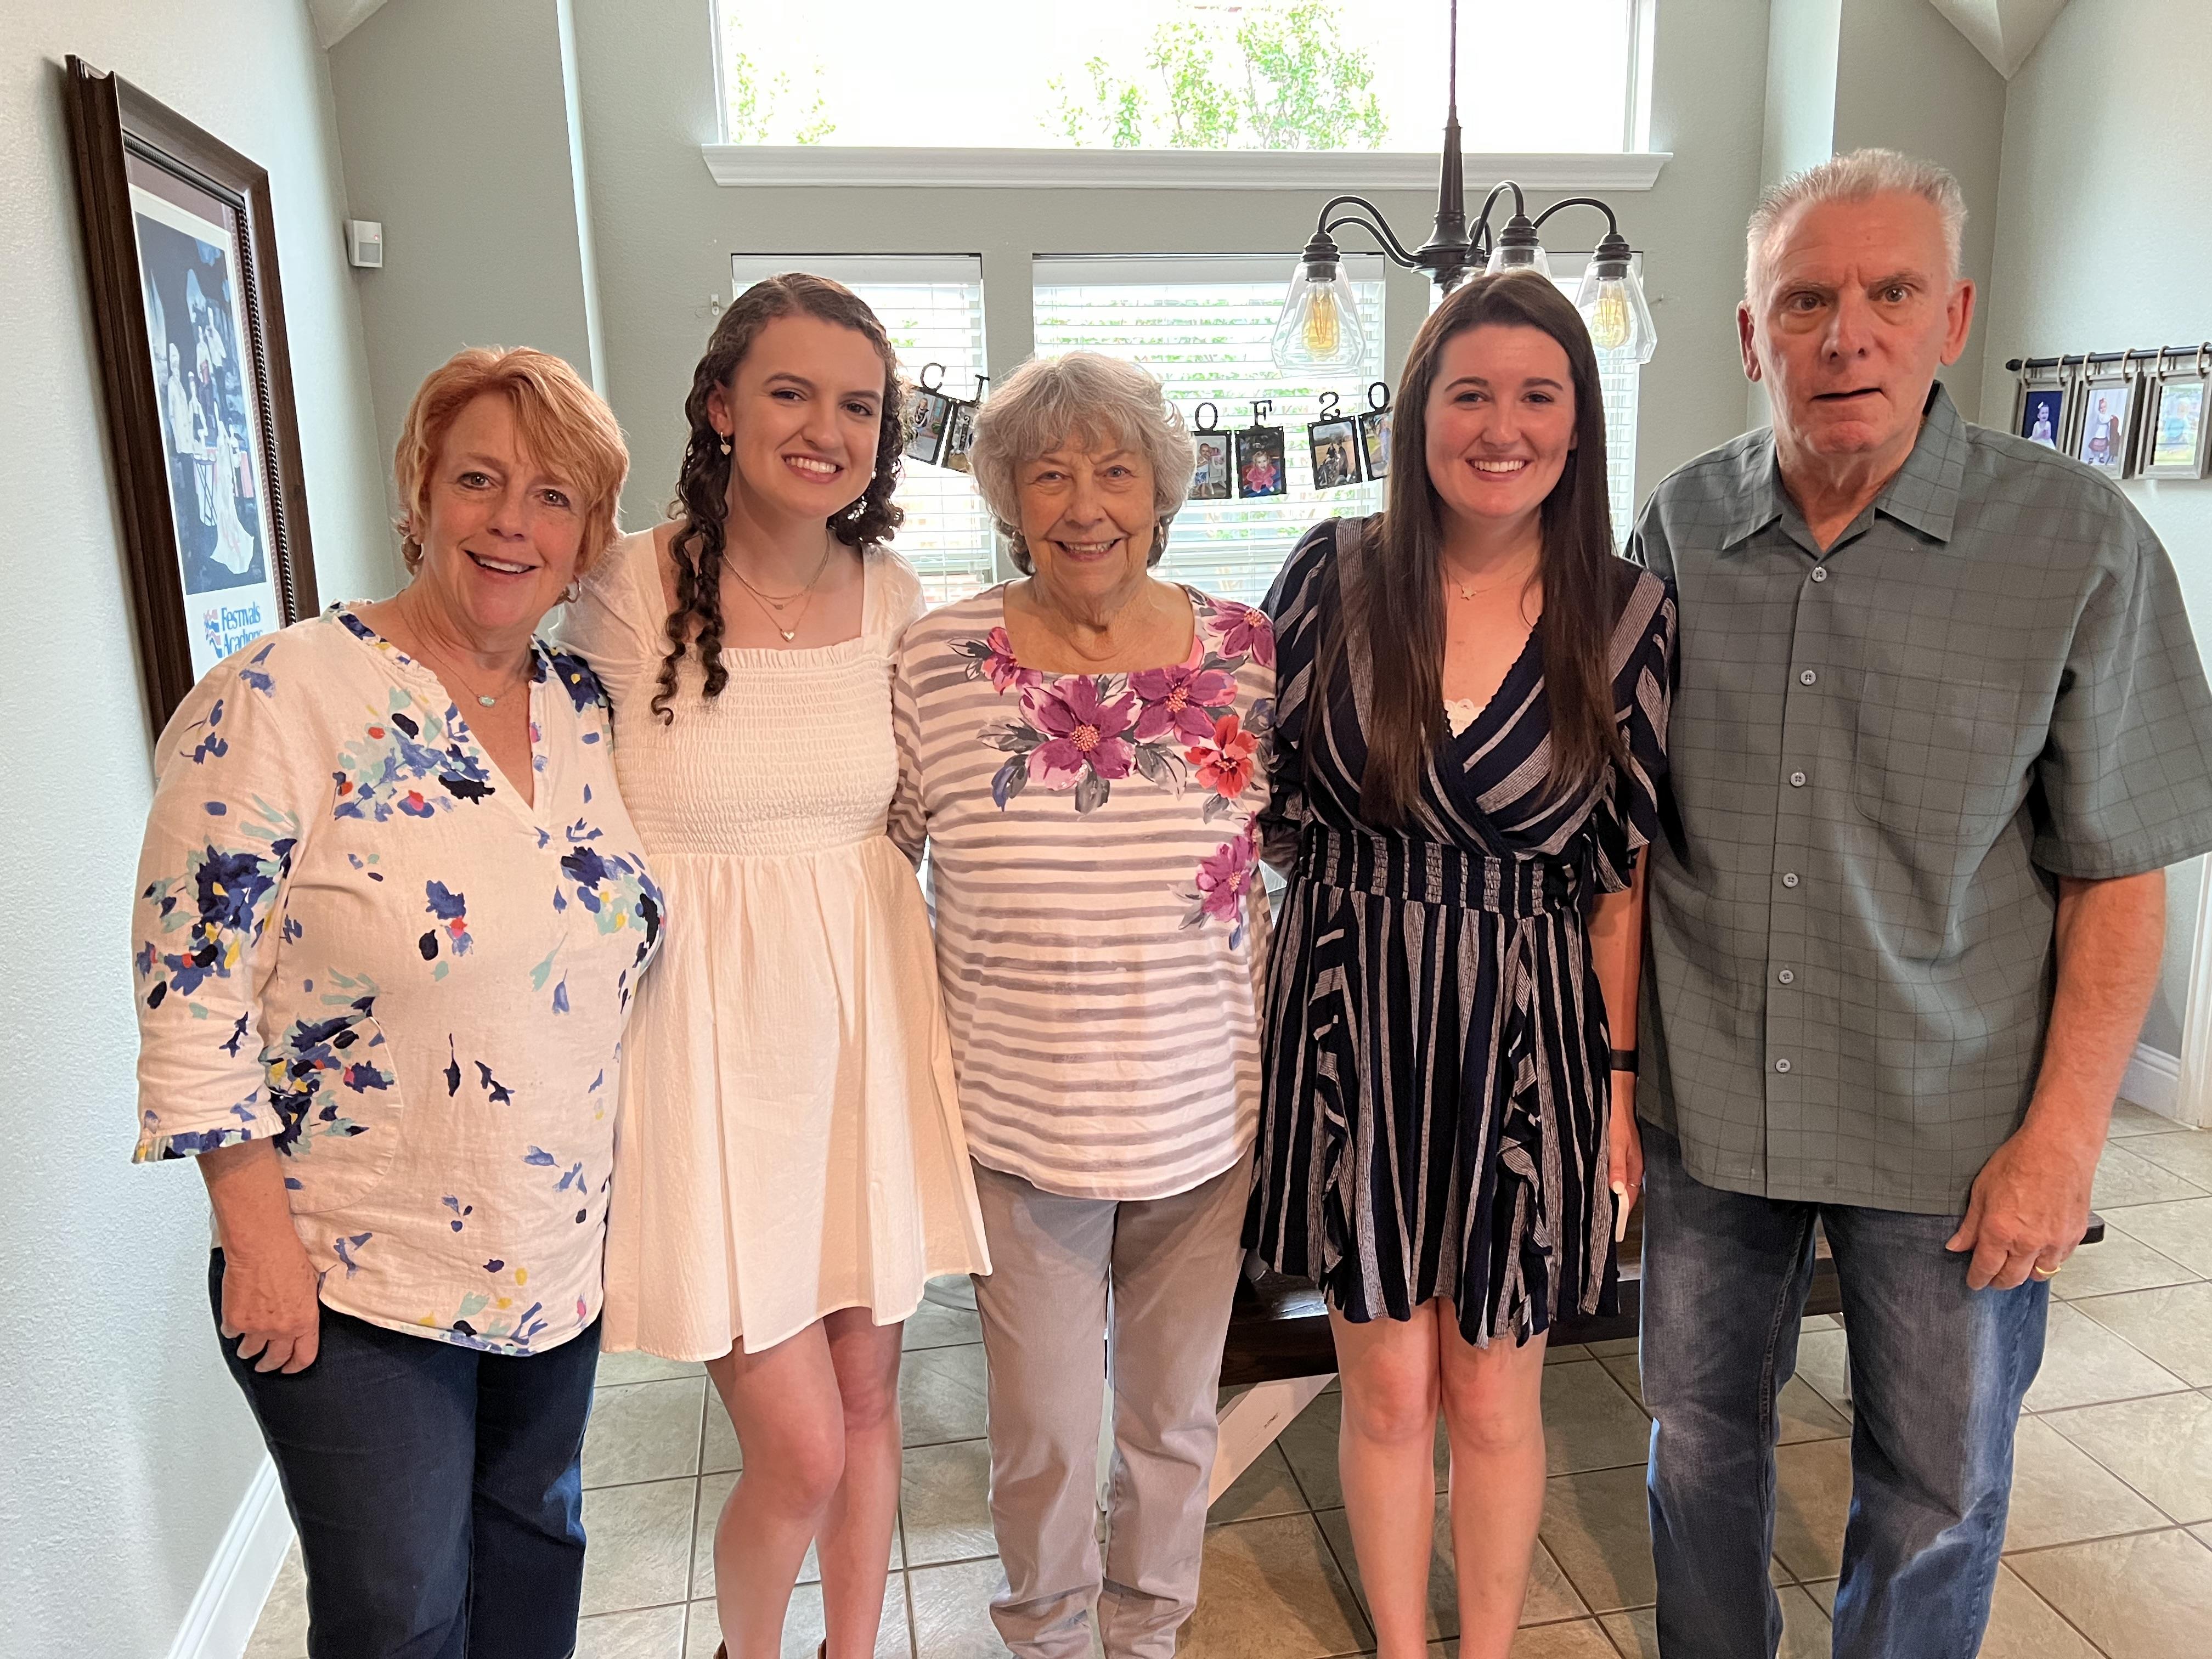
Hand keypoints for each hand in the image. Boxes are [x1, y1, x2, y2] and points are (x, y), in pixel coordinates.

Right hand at [220, 1241, 322, 1373]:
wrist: (261, 1247)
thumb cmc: (286, 1257)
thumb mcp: (309, 1285)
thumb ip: (304, 1308)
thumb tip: (299, 1315)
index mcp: (304, 1321)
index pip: (303, 1356)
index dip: (295, 1366)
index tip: (289, 1368)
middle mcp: (281, 1329)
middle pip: (275, 1359)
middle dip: (269, 1365)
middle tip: (264, 1365)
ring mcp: (256, 1328)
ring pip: (250, 1350)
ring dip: (248, 1351)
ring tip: (247, 1349)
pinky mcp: (235, 1321)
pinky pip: (231, 1333)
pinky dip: (232, 1329)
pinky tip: (234, 1323)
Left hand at [1607, 1077, 1642, 1243]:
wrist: (1616, 1094)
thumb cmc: (1617, 1117)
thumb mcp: (1616, 1143)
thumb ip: (1616, 1165)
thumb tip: (1616, 1189)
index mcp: (1635, 1167)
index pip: (1630, 1198)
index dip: (1621, 1213)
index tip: (1611, 1229)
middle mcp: (1631, 1166)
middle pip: (1624, 1193)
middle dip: (1613, 1206)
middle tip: (1597, 1221)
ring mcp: (1624, 1159)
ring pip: (1617, 1183)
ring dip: (1607, 1193)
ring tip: (1592, 1207)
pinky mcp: (1616, 1152)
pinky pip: (1611, 1171)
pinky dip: (1604, 1180)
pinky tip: (1592, 1182)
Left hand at [1944, 1122, 2097, 1290]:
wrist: (2058, 1149)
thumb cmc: (2019, 1161)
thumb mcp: (1982, 1190)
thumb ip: (1970, 1225)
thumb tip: (1956, 1246)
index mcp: (2001, 1231)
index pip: (1986, 1268)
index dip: (1977, 1279)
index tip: (1974, 1282)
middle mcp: (2029, 1242)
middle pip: (2012, 1278)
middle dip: (1999, 1282)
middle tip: (1992, 1279)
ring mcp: (2055, 1241)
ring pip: (2038, 1274)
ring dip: (2025, 1274)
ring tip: (2015, 1266)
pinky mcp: (2074, 1236)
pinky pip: (2059, 1261)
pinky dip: (2047, 1261)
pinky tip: (2039, 1252)